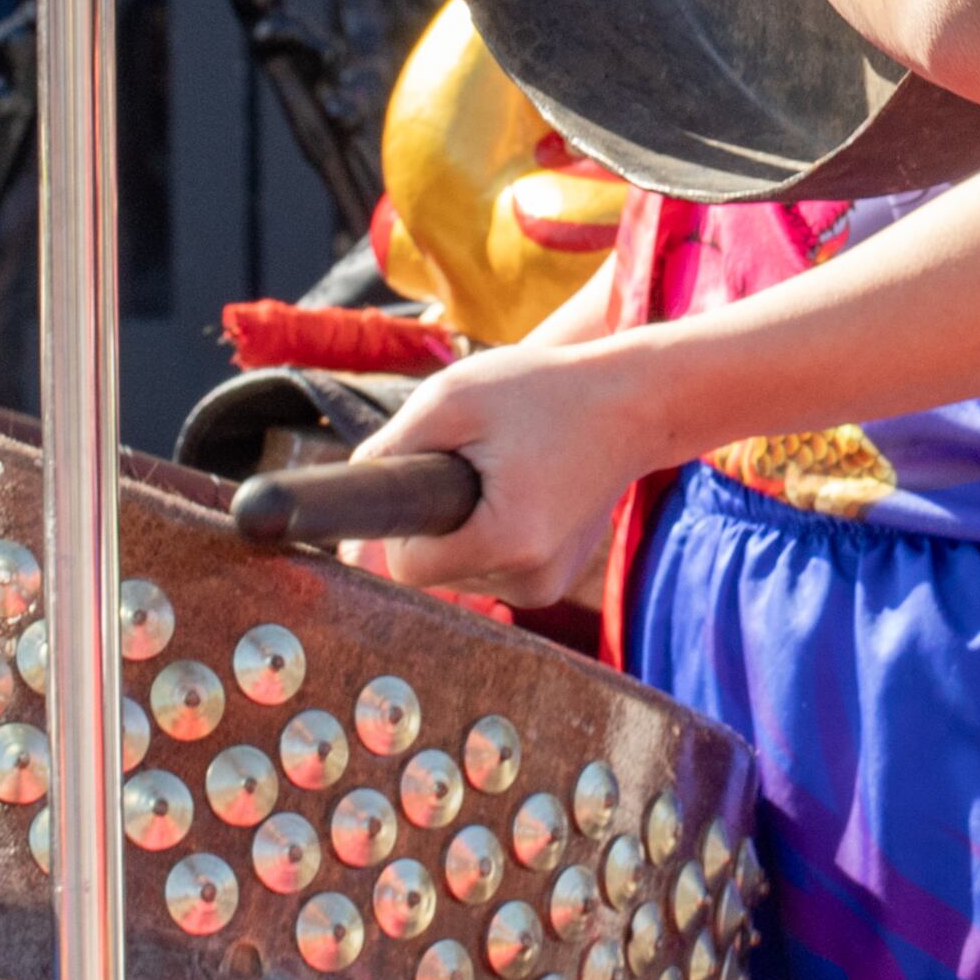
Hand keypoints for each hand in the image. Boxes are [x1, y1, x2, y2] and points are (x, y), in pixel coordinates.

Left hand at [346, 338, 670, 609]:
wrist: (632, 404)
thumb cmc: (541, 391)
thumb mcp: (452, 399)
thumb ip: (388, 456)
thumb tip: (347, 537)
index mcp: (507, 541)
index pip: (408, 569)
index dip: (398, 525)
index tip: (416, 482)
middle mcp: (530, 581)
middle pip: (434, 572)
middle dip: (435, 519)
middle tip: (470, 459)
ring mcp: (546, 587)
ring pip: (459, 571)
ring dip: (461, 524)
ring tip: (500, 469)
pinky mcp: (553, 582)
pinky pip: (489, 567)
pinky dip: (487, 531)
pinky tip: (517, 490)